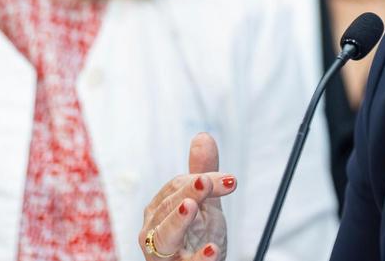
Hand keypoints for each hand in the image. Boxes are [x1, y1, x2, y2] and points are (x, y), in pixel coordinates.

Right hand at [138, 133, 236, 260]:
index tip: (231, 180)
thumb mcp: (204, 204)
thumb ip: (203, 173)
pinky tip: (211, 250)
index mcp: (159, 208)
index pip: (177, 187)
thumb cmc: (195, 238)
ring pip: (164, 235)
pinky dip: (197, 259)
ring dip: (178, 220)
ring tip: (192, 206)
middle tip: (205, 183)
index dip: (202, 180)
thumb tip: (202, 136)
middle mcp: (153, 229)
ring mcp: (161, 253)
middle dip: (188, 192)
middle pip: (168, 206)